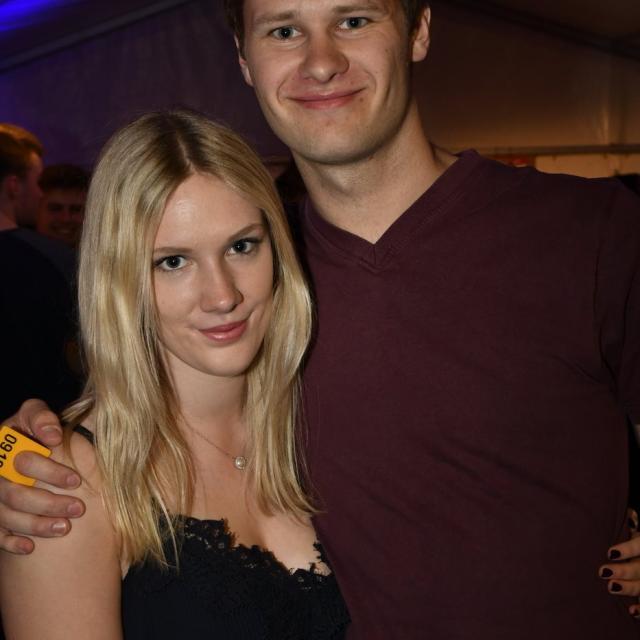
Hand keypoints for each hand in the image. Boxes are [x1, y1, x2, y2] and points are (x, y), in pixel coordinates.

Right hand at [0, 399, 83, 553]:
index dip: (49, 471)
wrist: (30, 447)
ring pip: (7, 515)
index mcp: (4, 446)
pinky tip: (30, 547)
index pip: (23, 462)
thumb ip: (42, 419)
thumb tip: (53, 436)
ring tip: (65, 528)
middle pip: (15, 494)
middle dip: (48, 503)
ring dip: (37, 524)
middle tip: (78, 509)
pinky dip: (12, 541)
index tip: (76, 480)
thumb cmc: (38, 430)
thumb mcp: (36, 417)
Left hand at [599, 509, 639, 617]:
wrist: (639, 554)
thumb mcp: (633, 528)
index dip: (628, 549)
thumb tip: (629, 516)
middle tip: (604, 572)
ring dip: (630, 588)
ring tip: (611, 587)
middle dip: (624, 571)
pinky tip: (631, 611)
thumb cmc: (633, 537)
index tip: (610, 553)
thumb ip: (630, 522)